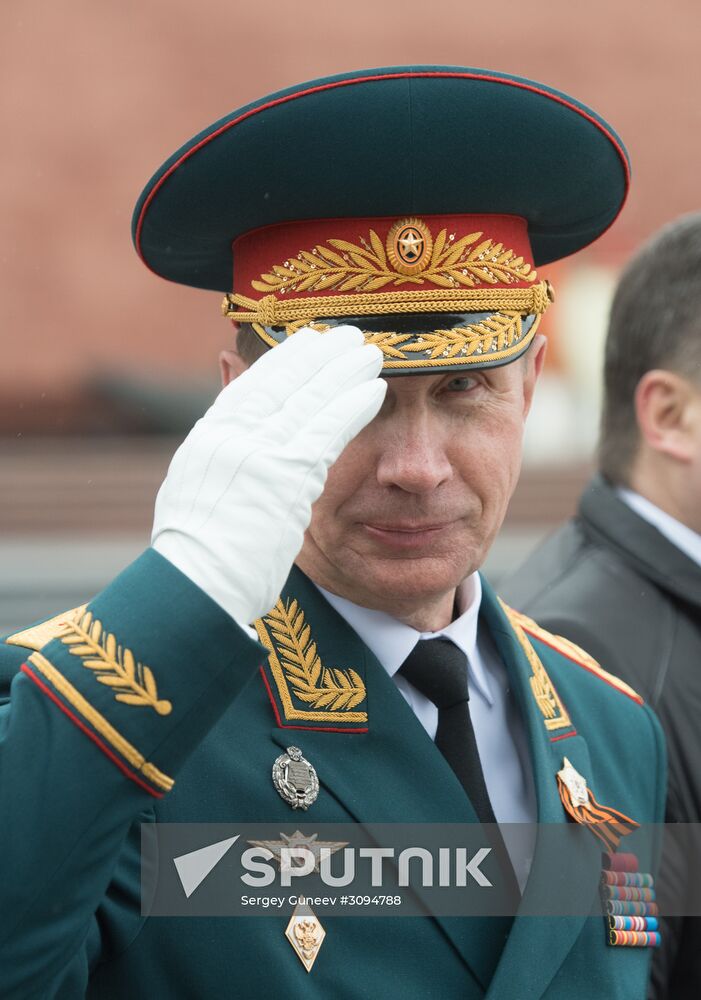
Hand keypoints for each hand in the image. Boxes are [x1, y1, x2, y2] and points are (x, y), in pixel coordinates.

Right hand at [151, 327, 385, 625]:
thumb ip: (220, 453)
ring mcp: (255, 453)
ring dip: (341, 372)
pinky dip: (349, 405)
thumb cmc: (198, 556)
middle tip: (346, 335)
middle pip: (280, 382)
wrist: (197, 588)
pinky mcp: (284, 475)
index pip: (249, 387)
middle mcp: (229, 437)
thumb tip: (228, 427)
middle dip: (316, 356)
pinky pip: (325, 430)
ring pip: (307, 398)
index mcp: (207, 440)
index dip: (282, 362)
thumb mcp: (195, 493)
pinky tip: (372, 389)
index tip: (306, 343)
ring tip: (368, 352)